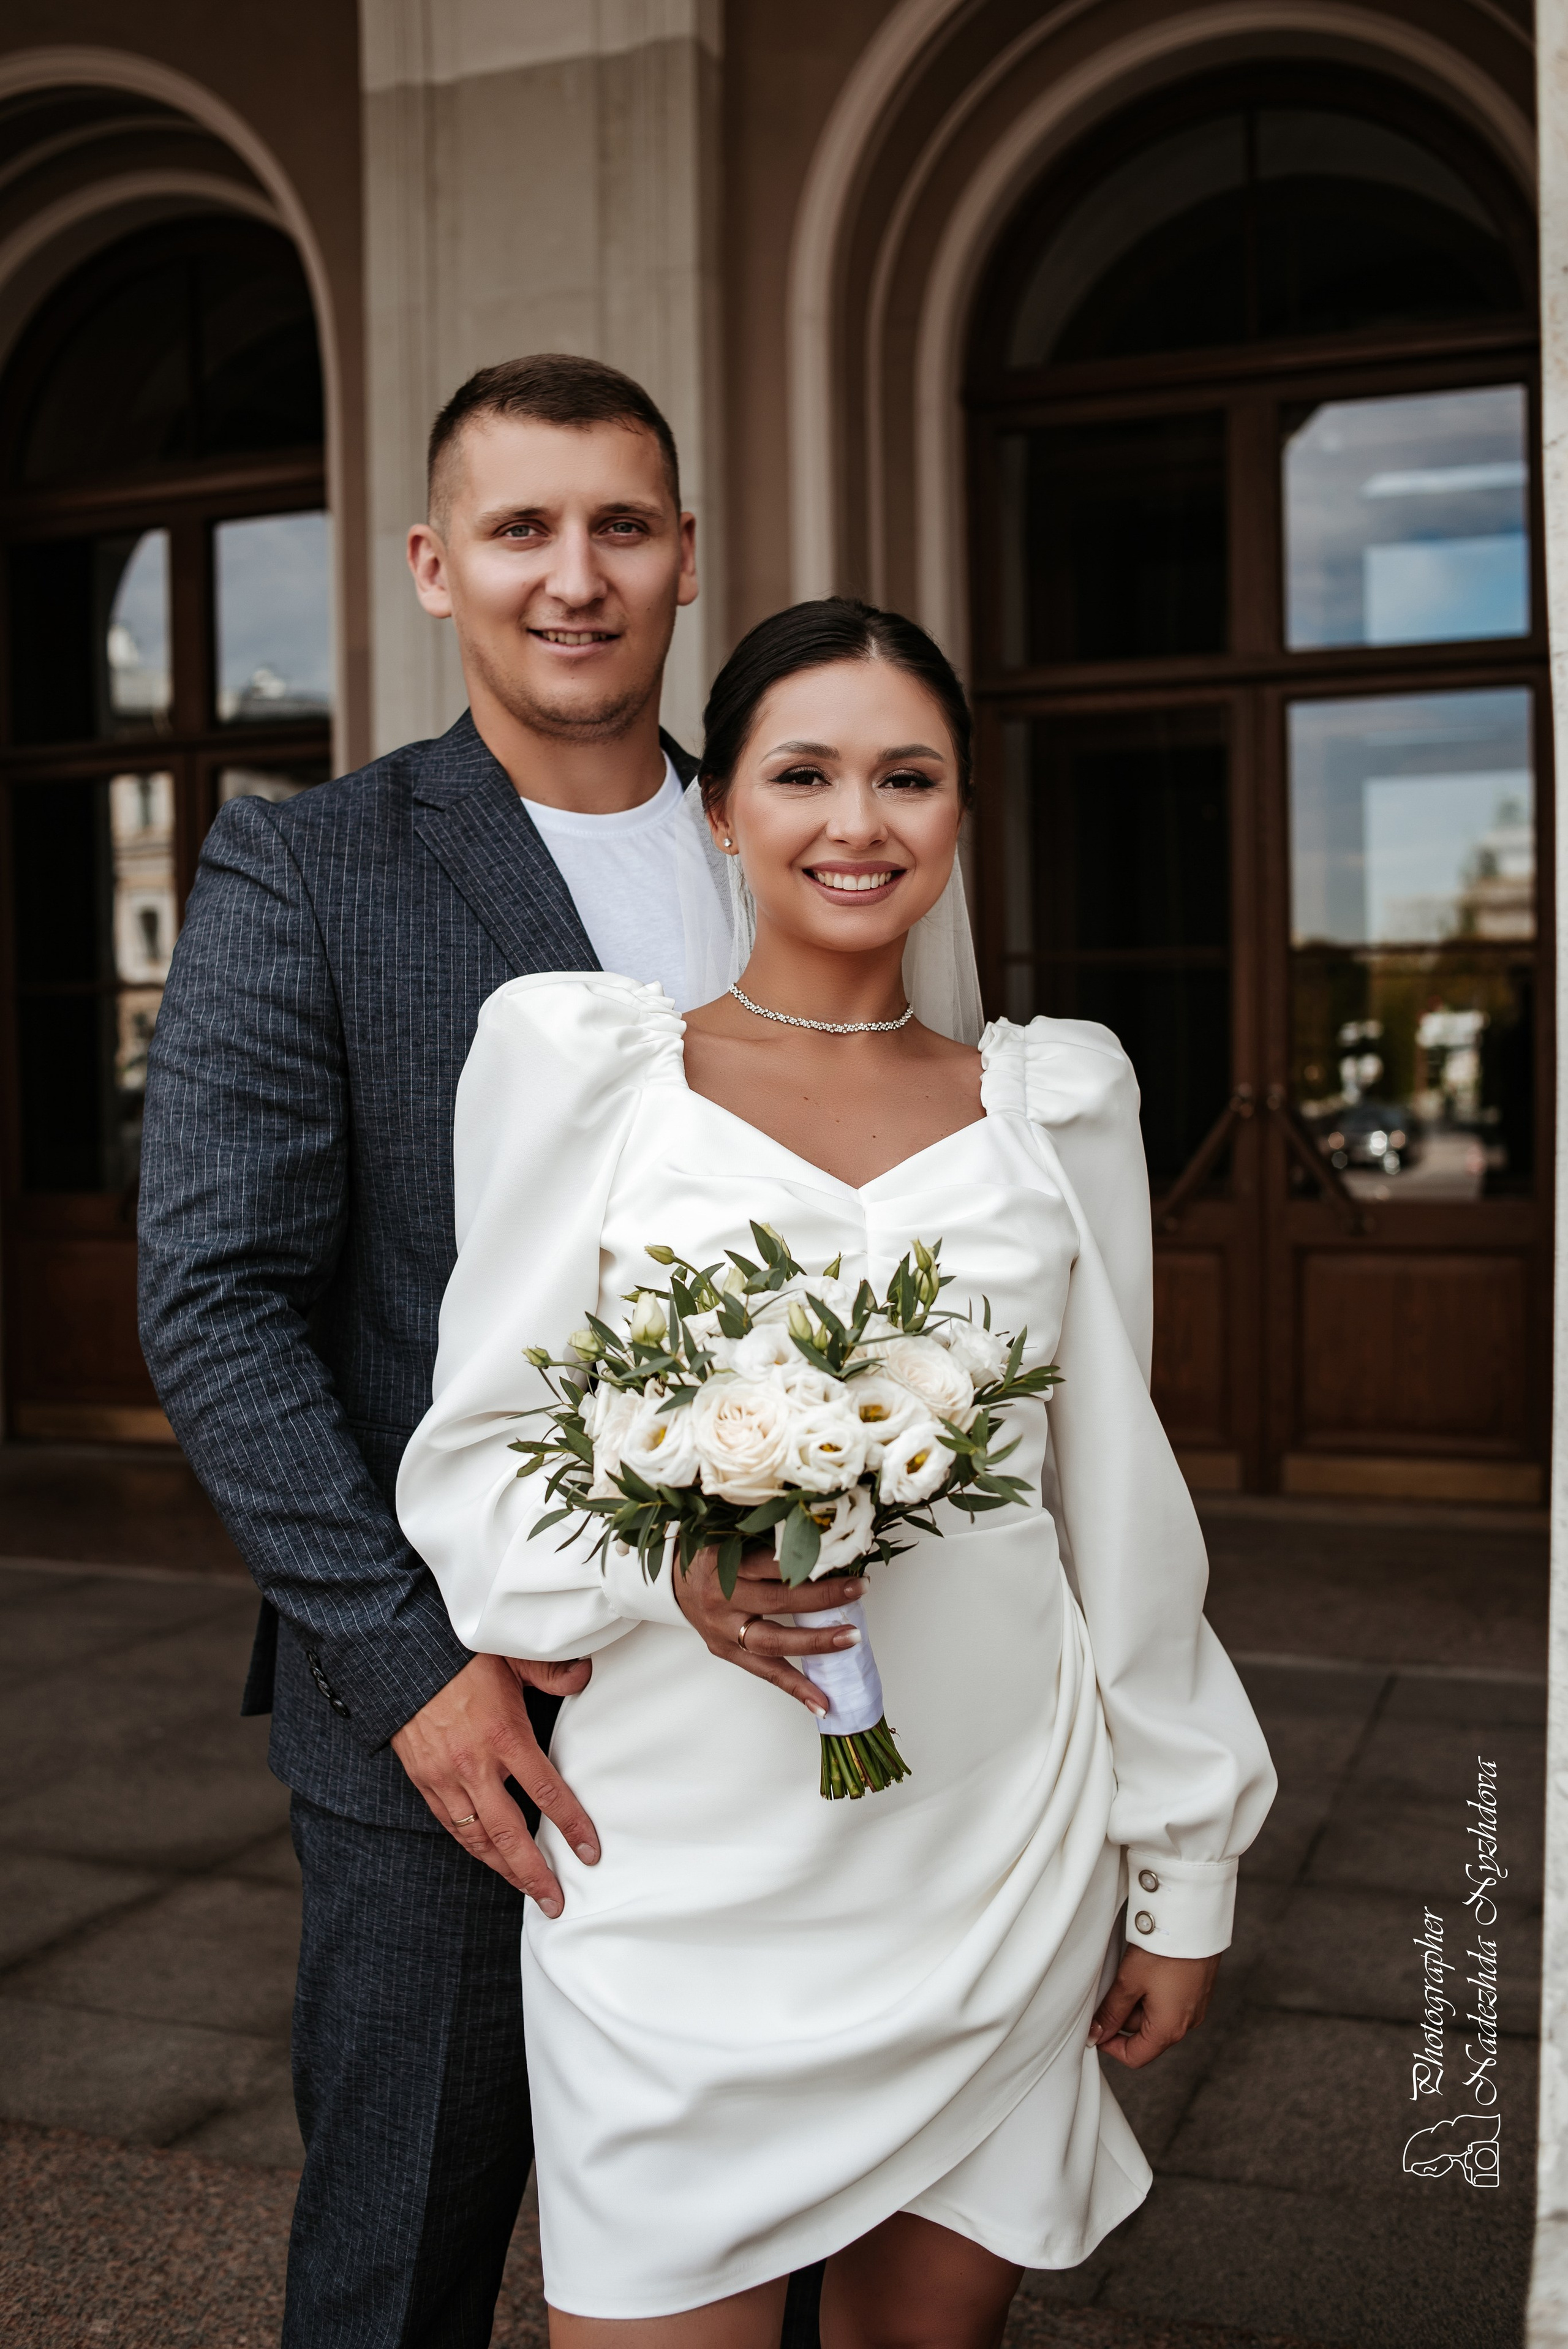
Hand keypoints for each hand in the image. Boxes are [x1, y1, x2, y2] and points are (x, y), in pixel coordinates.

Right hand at [390, 1652, 597, 1914]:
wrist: (398, 1656)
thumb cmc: (457, 1655)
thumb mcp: (511, 1656)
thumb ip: (551, 1672)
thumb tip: (584, 1677)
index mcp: (505, 1735)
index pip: (546, 1791)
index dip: (571, 1826)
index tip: (589, 1852)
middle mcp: (475, 1764)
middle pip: (510, 1833)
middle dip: (534, 1872)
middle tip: (555, 1901)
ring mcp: (446, 1776)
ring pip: (478, 1837)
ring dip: (503, 1869)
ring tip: (526, 1890)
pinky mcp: (423, 1779)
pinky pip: (451, 1824)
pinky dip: (471, 1846)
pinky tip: (487, 1856)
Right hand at [673, 1542, 864, 1715]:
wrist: (674, 1583)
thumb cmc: (713, 1558)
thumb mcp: (733, 1541)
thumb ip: (770, 1546)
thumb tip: (827, 1547)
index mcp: (726, 1563)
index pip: (772, 1562)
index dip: (808, 1561)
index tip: (839, 1554)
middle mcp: (722, 1597)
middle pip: (777, 1601)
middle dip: (821, 1599)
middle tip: (858, 1593)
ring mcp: (723, 1630)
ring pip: (772, 1642)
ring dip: (815, 1644)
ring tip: (849, 1641)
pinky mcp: (726, 1652)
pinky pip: (764, 1672)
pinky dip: (795, 1688)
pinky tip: (821, 1702)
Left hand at [1089, 1949, 1219, 2068]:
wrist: (1193, 1920)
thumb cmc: (1163, 1951)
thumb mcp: (1128, 1982)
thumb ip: (1111, 2012)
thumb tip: (1096, 2035)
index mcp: (1169, 2030)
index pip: (1135, 2057)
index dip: (1110, 2046)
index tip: (1095, 2029)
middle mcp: (1187, 2024)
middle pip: (1145, 2036)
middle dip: (1124, 2016)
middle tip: (1114, 1986)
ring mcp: (1194, 2007)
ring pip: (1156, 2017)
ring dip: (1139, 2001)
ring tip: (1132, 1972)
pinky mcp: (1197, 1991)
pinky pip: (1169, 2002)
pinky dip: (1154, 1991)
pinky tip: (1148, 1969)